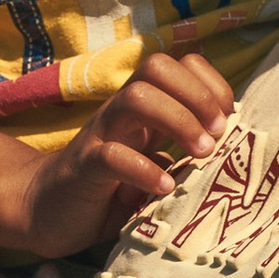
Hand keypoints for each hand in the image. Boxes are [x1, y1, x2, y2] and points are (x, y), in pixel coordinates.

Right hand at [17, 50, 233, 257]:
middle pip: (157, 67)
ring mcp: (101, 135)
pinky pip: (112, 155)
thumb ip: (181, 154)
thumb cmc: (110, 190)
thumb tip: (230, 152)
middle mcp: (122, 112)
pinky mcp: (84, 168)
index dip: (210, 85)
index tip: (229, 123)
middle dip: (196, 95)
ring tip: (201, 155)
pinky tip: (164, 188)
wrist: (47, 212)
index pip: (179, 65)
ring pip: (136, 98)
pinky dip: (144, 170)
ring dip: (178, 121)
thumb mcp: (154, 167)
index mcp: (143, 109)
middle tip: (218, 135)